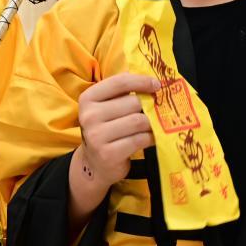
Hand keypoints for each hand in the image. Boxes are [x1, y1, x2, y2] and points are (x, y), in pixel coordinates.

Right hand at [77, 73, 158, 188]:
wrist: (94, 164)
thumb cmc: (105, 129)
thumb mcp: (106, 108)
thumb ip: (122, 94)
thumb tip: (153, 83)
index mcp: (88, 98)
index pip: (120, 82)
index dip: (141, 81)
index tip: (157, 84)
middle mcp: (90, 116)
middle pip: (133, 102)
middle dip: (148, 107)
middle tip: (154, 112)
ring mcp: (97, 136)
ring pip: (138, 121)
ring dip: (151, 123)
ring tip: (152, 126)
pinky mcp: (109, 154)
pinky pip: (140, 139)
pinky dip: (150, 138)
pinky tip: (150, 138)